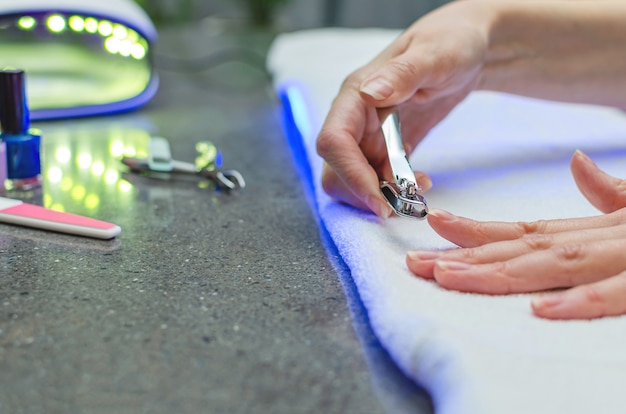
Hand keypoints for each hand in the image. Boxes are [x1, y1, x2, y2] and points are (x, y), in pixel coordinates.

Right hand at [316, 1, 491, 216]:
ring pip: (355, 182)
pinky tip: (421, 182)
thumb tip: (369, 94)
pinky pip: (377, 180)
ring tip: (419, 191)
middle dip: (366, 193)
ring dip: (382, 196)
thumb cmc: (452, 43)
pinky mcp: (385, 148)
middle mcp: (354, 119)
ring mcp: (368, 136)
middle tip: (405, 203)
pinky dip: (394, 191)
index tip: (380, 200)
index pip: (333, 142)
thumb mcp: (435, 55)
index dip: (351, 176)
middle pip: (336, 171)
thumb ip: (402, 74)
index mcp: (356, 95)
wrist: (469, 49)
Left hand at [406, 150, 625, 319]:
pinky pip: (614, 295)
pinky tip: (537, 310)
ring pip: (554, 265)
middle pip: (523, 249)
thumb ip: (609, 194)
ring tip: (446, 275)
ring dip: (499, 272)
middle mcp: (600, 240)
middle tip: (415, 262)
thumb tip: (577, 162)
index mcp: (593, 229)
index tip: (433, 221)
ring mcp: (624, 259)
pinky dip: (578, 301)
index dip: (476, 229)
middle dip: (466, 256)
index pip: (524, 229)